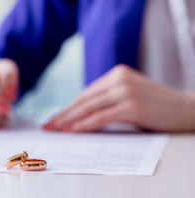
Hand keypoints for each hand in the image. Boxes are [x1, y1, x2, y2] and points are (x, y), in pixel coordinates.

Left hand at [44, 64, 194, 131]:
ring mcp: (125, 91)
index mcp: (117, 74)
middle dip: (64, 114)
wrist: (188, 109)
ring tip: (56, 129)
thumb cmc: (157, 106)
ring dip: (69, 120)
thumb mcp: (129, 97)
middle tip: (48, 125)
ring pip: (89, 107)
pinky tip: (73, 131)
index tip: (56, 117)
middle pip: (84, 99)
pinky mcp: (131, 105)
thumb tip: (82, 116)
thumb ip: (109, 101)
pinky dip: (85, 125)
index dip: (68, 106)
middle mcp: (119, 79)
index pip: (86, 93)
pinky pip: (101, 117)